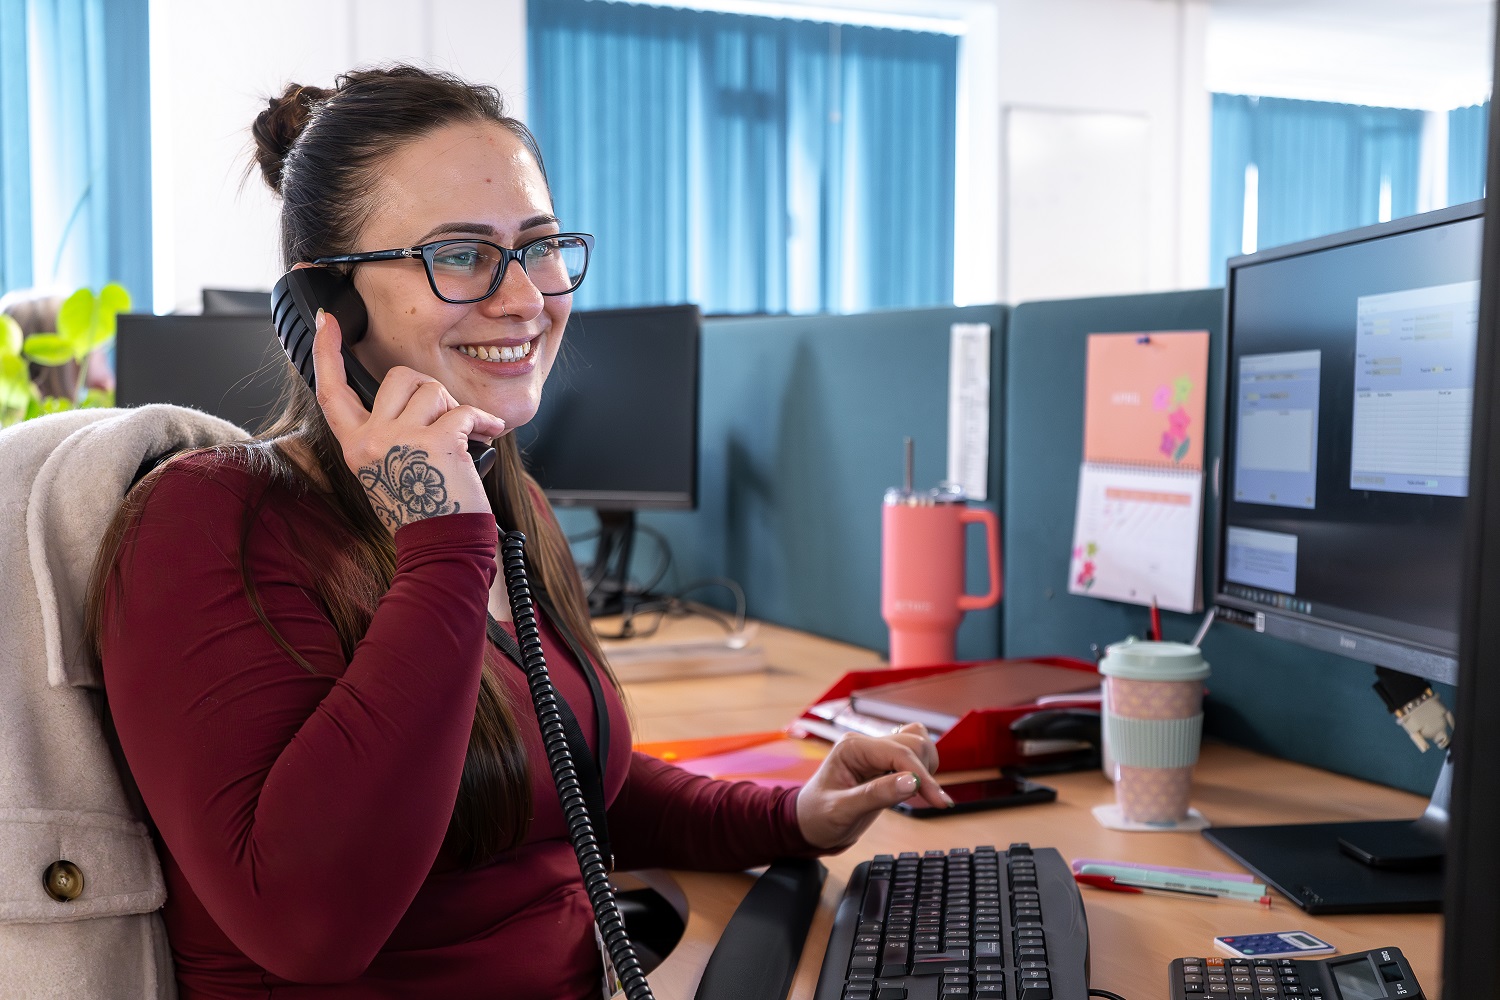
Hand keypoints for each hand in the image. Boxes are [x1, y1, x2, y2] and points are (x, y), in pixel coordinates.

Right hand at [311, 308, 503, 532]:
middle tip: (440, 421)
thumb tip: (414, 395)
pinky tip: (487, 434)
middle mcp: (372, 440)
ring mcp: (402, 440)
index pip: (332, 391)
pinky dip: (483, 421)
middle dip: (427, 389)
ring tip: (461, 437)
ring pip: (433, 390)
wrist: (443, 545)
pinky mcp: (437, 442)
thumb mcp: (389, 468)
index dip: (327, 353)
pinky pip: (464, 410)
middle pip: (398, 377)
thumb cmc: (424, 508)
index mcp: (356, 446)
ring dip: (454, 409)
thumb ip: (389, 431)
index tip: (327, 322)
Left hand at [795, 723, 951, 850]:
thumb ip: (876, 795)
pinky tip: (917, 789)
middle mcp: (866, 744)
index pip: (898, 753)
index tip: (938, 800)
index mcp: (852, 747)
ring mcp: (876, 752)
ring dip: (927, 768)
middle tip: (934, 802)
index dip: (921, 776)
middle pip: (913, 743)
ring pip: (918, 744)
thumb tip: (912, 782)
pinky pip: (914, 754)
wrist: (808, 825)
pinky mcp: (884, 763)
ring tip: (922, 795)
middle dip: (926, 772)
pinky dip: (923, 769)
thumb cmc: (817, 817)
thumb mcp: (842, 811)